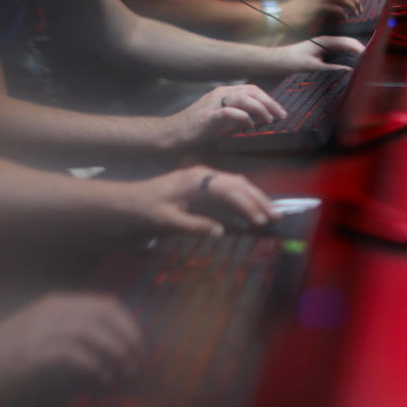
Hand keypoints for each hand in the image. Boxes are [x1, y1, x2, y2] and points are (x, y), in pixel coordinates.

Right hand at [0, 293, 143, 389]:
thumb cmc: (9, 353)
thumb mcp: (45, 332)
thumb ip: (75, 332)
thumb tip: (115, 346)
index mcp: (58, 303)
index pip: (106, 303)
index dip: (129, 323)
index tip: (141, 344)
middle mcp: (52, 311)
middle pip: (105, 315)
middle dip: (129, 338)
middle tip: (140, 361)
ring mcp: (41, 329)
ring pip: (93, 331)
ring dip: (116, 353)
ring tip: (125, 373)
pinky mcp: (33, 352)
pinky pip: (74, 353)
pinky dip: (95, 366)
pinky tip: (103, 380)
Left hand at [128, 165, 277, 235]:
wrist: (129, 200)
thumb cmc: (147, 210)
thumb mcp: (168, 221)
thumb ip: (195, 226)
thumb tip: (221, 232)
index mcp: (197, 181)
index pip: (230, 191)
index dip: (248, 206)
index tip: (261, 221)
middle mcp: (204, 174)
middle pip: (239, 183)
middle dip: (259, 200)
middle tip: (277, 216)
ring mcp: (204, 176)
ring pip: (237, 182)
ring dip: (255, 196)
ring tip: (271, 212)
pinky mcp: (203, 181)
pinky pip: (230, 185)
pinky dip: (245, 194)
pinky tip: (254, 204)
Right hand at [169, 86, 274, 149]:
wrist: (172, 135)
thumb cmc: (197, 130)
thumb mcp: (223, 122)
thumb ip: (238, 119)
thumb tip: (258, 121)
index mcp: (224, 93)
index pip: (253, 90)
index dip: (269, 99)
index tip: (281, 112)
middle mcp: (220, 94)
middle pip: (252, 91)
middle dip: (270, 103)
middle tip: (282, 116)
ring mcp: (213, 103)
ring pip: (243, 98)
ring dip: (260, 109)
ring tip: (268, 121)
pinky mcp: (207, 116)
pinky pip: (230, 111)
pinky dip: (243, 118)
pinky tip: (249, 126)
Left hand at [279, 36, 365, 72]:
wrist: (278, 60)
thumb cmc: (293, 60)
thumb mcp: (313, 66)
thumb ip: (332, 68)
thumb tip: (349, 70)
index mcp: (326, 41)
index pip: (349, 43)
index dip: (361, 50)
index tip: (370, 58)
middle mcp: (327, 41)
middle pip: (349, 44)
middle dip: (361, 52)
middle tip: (371, 63)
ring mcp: (325, 46)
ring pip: (345, 49)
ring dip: (355, 55)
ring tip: (365, 65)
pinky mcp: (323, 52)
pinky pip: (339, 53)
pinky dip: (348, 59)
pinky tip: (352, 66)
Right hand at [282, 0, 362, 29]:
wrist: (280, 15)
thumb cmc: (294, 14)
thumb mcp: (310, 5)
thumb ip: (322, 4)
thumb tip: (335, 9)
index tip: (356, 3)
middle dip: (354, 0)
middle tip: (359, 10)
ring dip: (351, 5)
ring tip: (355, 14)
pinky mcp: (316, 7)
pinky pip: (335, 7)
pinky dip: (342, 12)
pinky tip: (345, 17)